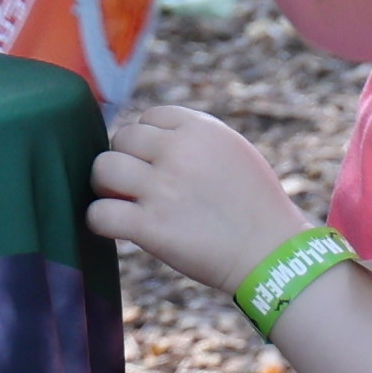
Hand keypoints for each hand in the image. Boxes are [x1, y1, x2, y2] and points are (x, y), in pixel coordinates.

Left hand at [88, 101, 316, 293]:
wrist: (272, 255)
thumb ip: (194, 137)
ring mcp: (163, 189)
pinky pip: (99, 214)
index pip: (150, 116)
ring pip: (102, 169)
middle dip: (125, 160)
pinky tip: (115, 226)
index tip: (157, 162)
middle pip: (121, 139)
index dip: (148, 140)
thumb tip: (149, 135)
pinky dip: (99, 220)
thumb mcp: (233, 151)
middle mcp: (178, 152)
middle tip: (136, 184)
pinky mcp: (151, 228)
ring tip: (119, 200)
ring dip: (105, 186)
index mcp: (201, 129)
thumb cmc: (256, 206)